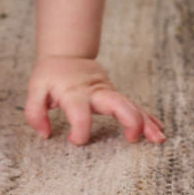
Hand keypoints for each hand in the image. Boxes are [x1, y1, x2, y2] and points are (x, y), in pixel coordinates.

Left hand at [25, 55, 165, 145]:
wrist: (66, 55)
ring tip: (158, 138)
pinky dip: (146, 117)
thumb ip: (35, 113)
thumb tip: (45, 134)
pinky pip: (133, 106)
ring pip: (131, 105)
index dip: (79, 130)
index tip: (75, 140)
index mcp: (74, 92)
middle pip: (116, 103)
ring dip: (145, 122)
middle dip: (128, 119)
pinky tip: (158, 129)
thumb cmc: (50, 75)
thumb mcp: (35, 89)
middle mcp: (95, 92)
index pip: (80, 113)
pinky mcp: (114, 95)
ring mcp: (108, 92)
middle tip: (133, 138)